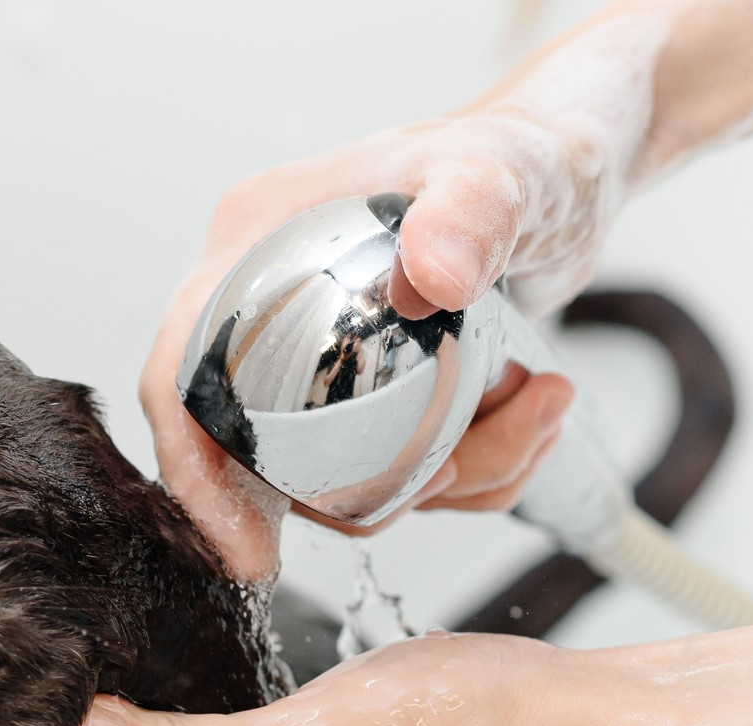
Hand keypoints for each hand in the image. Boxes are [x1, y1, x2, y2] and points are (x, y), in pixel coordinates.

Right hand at [144, 107, 626, 580]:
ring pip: (344, 476)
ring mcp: (319, 359)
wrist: (571, 176)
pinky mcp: (374, 396)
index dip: (195, 468)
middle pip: (264, 453)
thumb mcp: (501, 173)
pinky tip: (531, 413)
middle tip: (461, 468)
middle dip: (366, 487)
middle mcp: (269, 308)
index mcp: (253, 245)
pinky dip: (475, 468)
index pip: (181, 373)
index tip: (246, 545)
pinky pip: (399, 471)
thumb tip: (435, 274)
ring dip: (449, 475)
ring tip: (532, 409)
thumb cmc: (523, 153)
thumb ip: (469, 211)